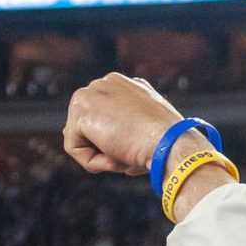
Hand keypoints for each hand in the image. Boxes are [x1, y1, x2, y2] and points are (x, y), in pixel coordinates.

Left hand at [63, 75, 191, 177]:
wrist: (170, 142)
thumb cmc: (164, 144)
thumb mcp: (147, 132)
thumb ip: (125, 131)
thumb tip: (104, 147)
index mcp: (123, 85)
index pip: (102, 119)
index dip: (114, 143)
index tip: (135, 150)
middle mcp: (105, 83)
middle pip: (87, 129)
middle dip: (104, 149)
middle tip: (130, 154)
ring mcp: (91, 93)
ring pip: (80, 139)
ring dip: (101, 157)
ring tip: (125, 156)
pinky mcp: (81, 110)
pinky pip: (74, 148)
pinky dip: (93, 162)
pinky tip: (115, 158)